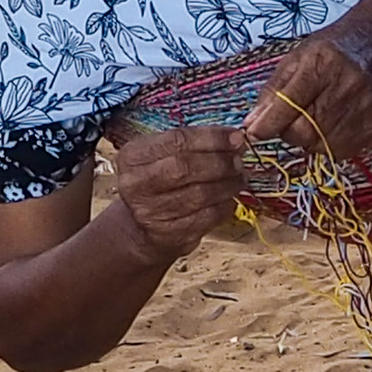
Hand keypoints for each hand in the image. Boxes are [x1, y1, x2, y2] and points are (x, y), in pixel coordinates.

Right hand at [111, 125, 245, 258]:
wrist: (140, 228)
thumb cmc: (157, 183)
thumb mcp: (159, 156)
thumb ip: (190, 144)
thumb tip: (233, 139)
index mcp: (132, 156)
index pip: (177, 140)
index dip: (212, 138)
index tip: (236, 137)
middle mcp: (135, 184)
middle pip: (186, 167)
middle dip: (220, 162)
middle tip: (239, 160)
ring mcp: (150, 212)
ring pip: (200, 194)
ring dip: (227, 184)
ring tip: (239, 178)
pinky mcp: (167, 235)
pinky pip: (206, 217)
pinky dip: (224, 205)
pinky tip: (230, 198)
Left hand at [243, 30, 371, 159]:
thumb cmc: (330, 52)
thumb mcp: (295, 60)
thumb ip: (272, 92)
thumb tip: (251, 126)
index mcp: (324, 63)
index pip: (290, 103)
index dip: (269, 123)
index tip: (254, 133)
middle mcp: (350, 84)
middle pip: (306, 131)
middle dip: (289, 132)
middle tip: (290, 120)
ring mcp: (368, 105)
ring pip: (323, 146)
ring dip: (310, 139)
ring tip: (315, 117)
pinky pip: (343, 150)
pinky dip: (329, 143)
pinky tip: (332, 123)